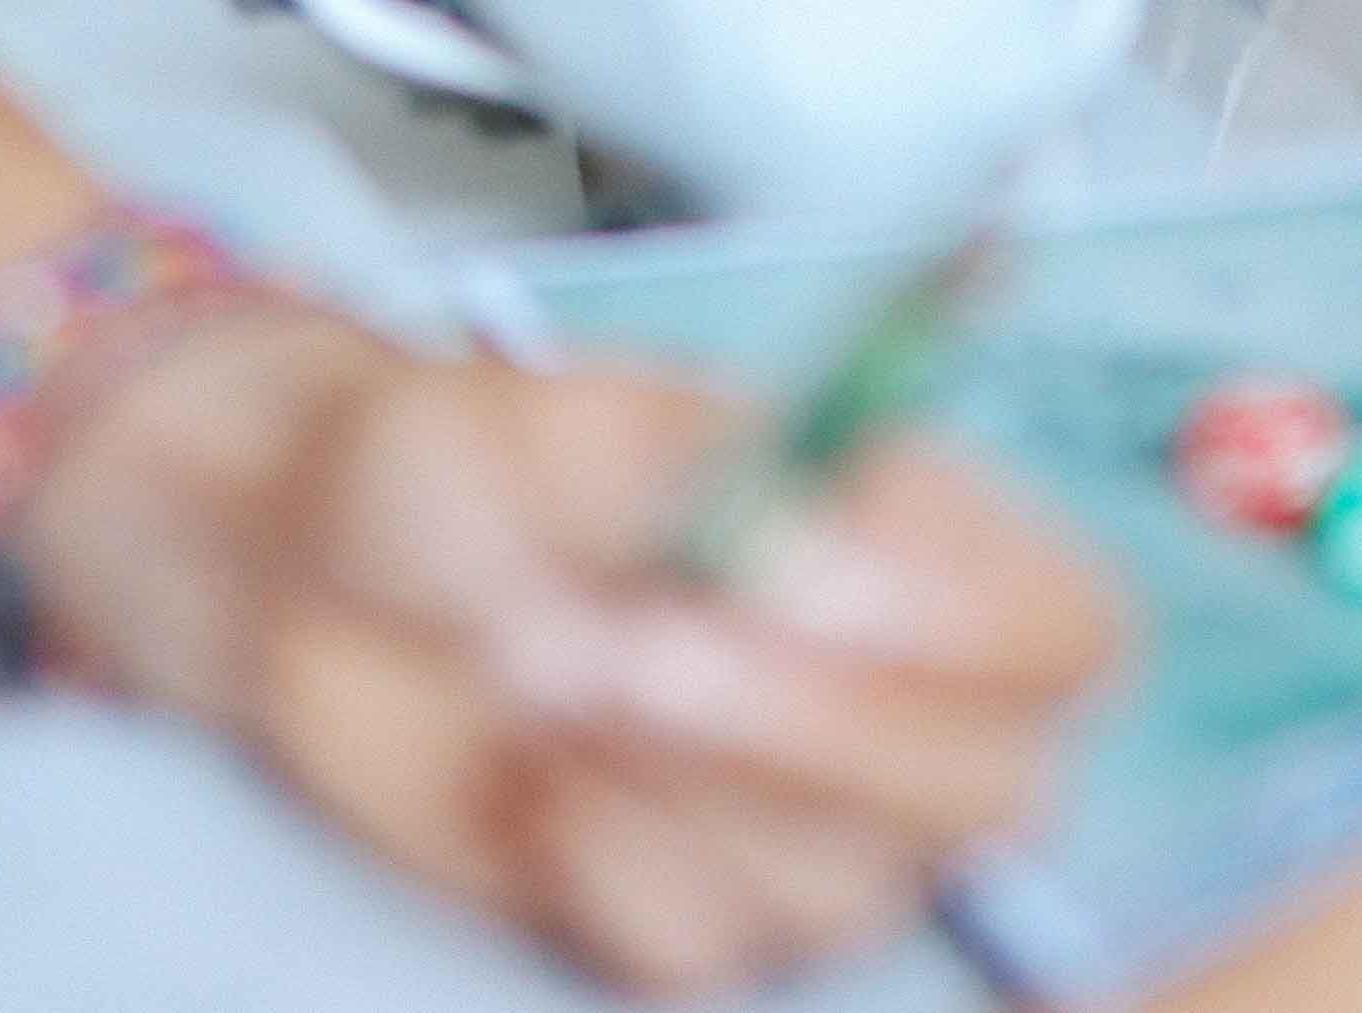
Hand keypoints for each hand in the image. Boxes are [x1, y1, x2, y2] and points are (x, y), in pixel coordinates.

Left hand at [12, 305, 1123, 994]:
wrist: (303, 578)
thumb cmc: (444, 465)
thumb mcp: (541, 412)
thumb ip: (676, 467)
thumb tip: (798, 550)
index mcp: (901, 537)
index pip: (1059, 625)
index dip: (974, 623)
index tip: (797, 566)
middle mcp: (883, 689)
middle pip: (990, 785)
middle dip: (812, 732)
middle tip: (631, 653)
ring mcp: (793, 821)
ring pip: (843, 882)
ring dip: (676, 790)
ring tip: (536, 676)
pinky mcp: (687, 914)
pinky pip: (703, 949)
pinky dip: (602, 865)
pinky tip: (530, 778)